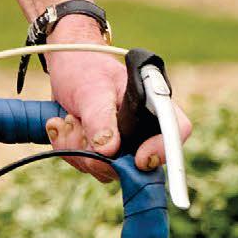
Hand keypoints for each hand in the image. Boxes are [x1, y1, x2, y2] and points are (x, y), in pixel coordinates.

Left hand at [41, 43, 183, 180]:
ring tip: (68, 119)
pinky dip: (68, 148)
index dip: (162, 150)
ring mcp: (122, 144)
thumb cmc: (86, 69)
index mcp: (153, 106)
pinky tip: (62, 125)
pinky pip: (86, 165)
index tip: (138, 159)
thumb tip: (108, 150)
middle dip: (98, 153)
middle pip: (134, 164)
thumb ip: (100, 117)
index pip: (174, 133)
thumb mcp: (92, 89)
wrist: (66, 68)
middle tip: (76, 123)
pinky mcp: (103, 152)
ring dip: (77, 149)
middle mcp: (142, 130)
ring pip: (105, 169)